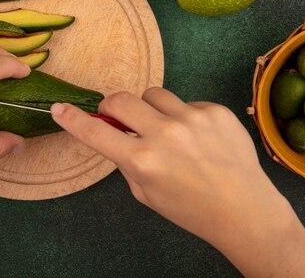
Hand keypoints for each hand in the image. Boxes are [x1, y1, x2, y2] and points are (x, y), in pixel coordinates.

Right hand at [51, 88, 304, 277]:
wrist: (244, 210)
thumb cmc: (189, 208)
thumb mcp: (144, 192)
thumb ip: (125, 158)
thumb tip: (112, 131)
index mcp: (142, 160)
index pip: (95, 132)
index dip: (72, 119)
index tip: (59, 108)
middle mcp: (164, 134)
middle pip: (120, 99)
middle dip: (112, 107)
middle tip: (118, 118)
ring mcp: (192, 118)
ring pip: (153, 94)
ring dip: (150, 109)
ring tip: (166, 130)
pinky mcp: (216, 111)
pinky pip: (185, 103)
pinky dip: (183, 117)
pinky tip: (198, 138)